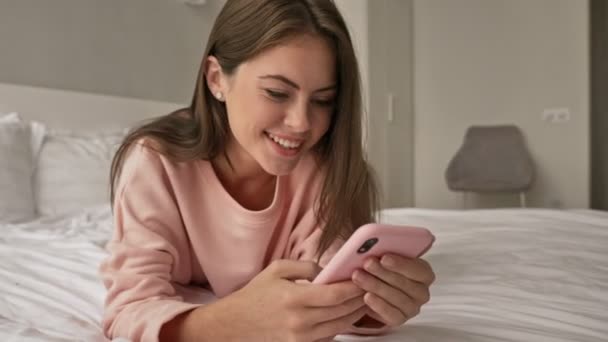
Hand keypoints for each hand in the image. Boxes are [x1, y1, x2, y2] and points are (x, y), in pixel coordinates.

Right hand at [198, 259, 366, 340]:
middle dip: (359, 300)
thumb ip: (306, 267)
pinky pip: (327, 338)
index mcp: (294, 298)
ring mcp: (300, 338)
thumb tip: (328, 270)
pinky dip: (339, 327)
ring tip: (363, 302)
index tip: (363, 278)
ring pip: (339, 327)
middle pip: (342, 312)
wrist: (232, 325)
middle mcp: (300, 322)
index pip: (336, 295)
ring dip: (354, 315)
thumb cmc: (254, 295)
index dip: (354, 287)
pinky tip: (344, 316)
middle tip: (370, 288)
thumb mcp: (277, 270)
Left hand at [351, 254, 434, 327]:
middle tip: (367, 263)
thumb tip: (371, 245)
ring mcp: (412, 307)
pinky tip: (366, 296)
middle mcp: (421, 292)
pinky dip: (378, 305)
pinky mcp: (400, 319)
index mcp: (423, 272)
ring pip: (397, 298)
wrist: (375, 287)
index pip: (419, 269)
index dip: (401, 263)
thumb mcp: (385, 255)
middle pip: (406, 283)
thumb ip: (384, 250)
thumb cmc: (382, 267)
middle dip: (384, 272)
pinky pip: (392, 315)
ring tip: (358, 276)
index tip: (384, 257)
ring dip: (376, 286)